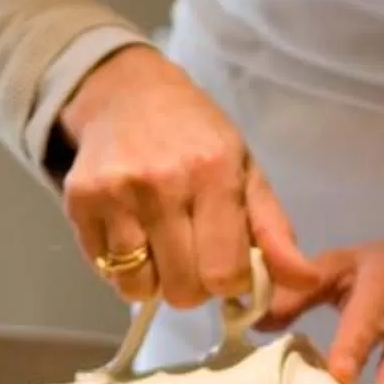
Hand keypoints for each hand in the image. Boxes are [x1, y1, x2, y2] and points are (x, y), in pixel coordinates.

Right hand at [57, 46, 319, 309]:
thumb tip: (305, 281)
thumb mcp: (246, 171)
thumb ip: (274, 231)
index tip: (225, 263)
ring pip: (138, 288)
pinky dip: (120, 266)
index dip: (229, 282)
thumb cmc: (196, 137)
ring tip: (159, 244)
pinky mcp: (78, 202)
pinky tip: (131, 232)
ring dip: (154, 279)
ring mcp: (115, 194)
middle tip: (191, 255)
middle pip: (181, 290)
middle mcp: (162, 185)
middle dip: (192, 285)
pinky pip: (103, 271)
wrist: (126, 93)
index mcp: (214, 175)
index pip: (224, 273)